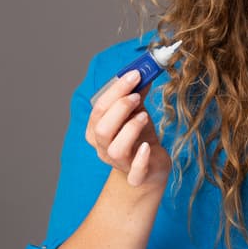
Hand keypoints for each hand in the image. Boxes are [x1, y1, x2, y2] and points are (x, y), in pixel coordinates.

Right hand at [84, 69, 170, 190]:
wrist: (151, 165)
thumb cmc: (139, 136)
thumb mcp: (136, 112)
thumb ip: (136, 94)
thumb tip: (142, 72)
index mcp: (96, 129)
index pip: (99, 108)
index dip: (116, 90)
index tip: (135, 74)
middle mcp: (103, 147)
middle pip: (102, 128)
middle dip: (119, 108)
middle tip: (137, 96)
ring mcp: (118, 164)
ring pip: (115, 148)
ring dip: (130, 129)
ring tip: (144, 116)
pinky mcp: (137, 176)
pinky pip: (135, 172)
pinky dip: (140, 159)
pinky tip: (147, 147)